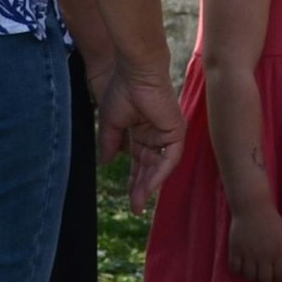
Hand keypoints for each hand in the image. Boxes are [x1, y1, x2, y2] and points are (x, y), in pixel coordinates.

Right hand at [94, 63, 184, 213]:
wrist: (134, 73)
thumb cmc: (122, 91)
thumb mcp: (111, 123)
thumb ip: (109, 143)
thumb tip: (105, 163)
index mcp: (141, 131)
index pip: (138, 162)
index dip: (133, 180)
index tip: (129, 199)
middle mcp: (155, 134)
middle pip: (149, 167)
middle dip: (141, 187)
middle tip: (135, 208)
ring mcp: (166, 133)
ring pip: (160, 166)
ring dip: (150, 184)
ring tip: (139, 202)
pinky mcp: (175, 130)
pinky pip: (170, 157)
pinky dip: (160, 172)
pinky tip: (150, 186)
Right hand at [227, 205, 281, 281]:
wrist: (253, 207)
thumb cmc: (272, 222)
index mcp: (279, 251)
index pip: (281, 276)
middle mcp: (263, 254)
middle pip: (264, 281)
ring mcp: (248, 253)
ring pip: (249, 277)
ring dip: (253, 277)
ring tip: (256, 273)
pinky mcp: (235, 250)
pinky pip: (235, 269)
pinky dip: (239, 271)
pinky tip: (244, 268)